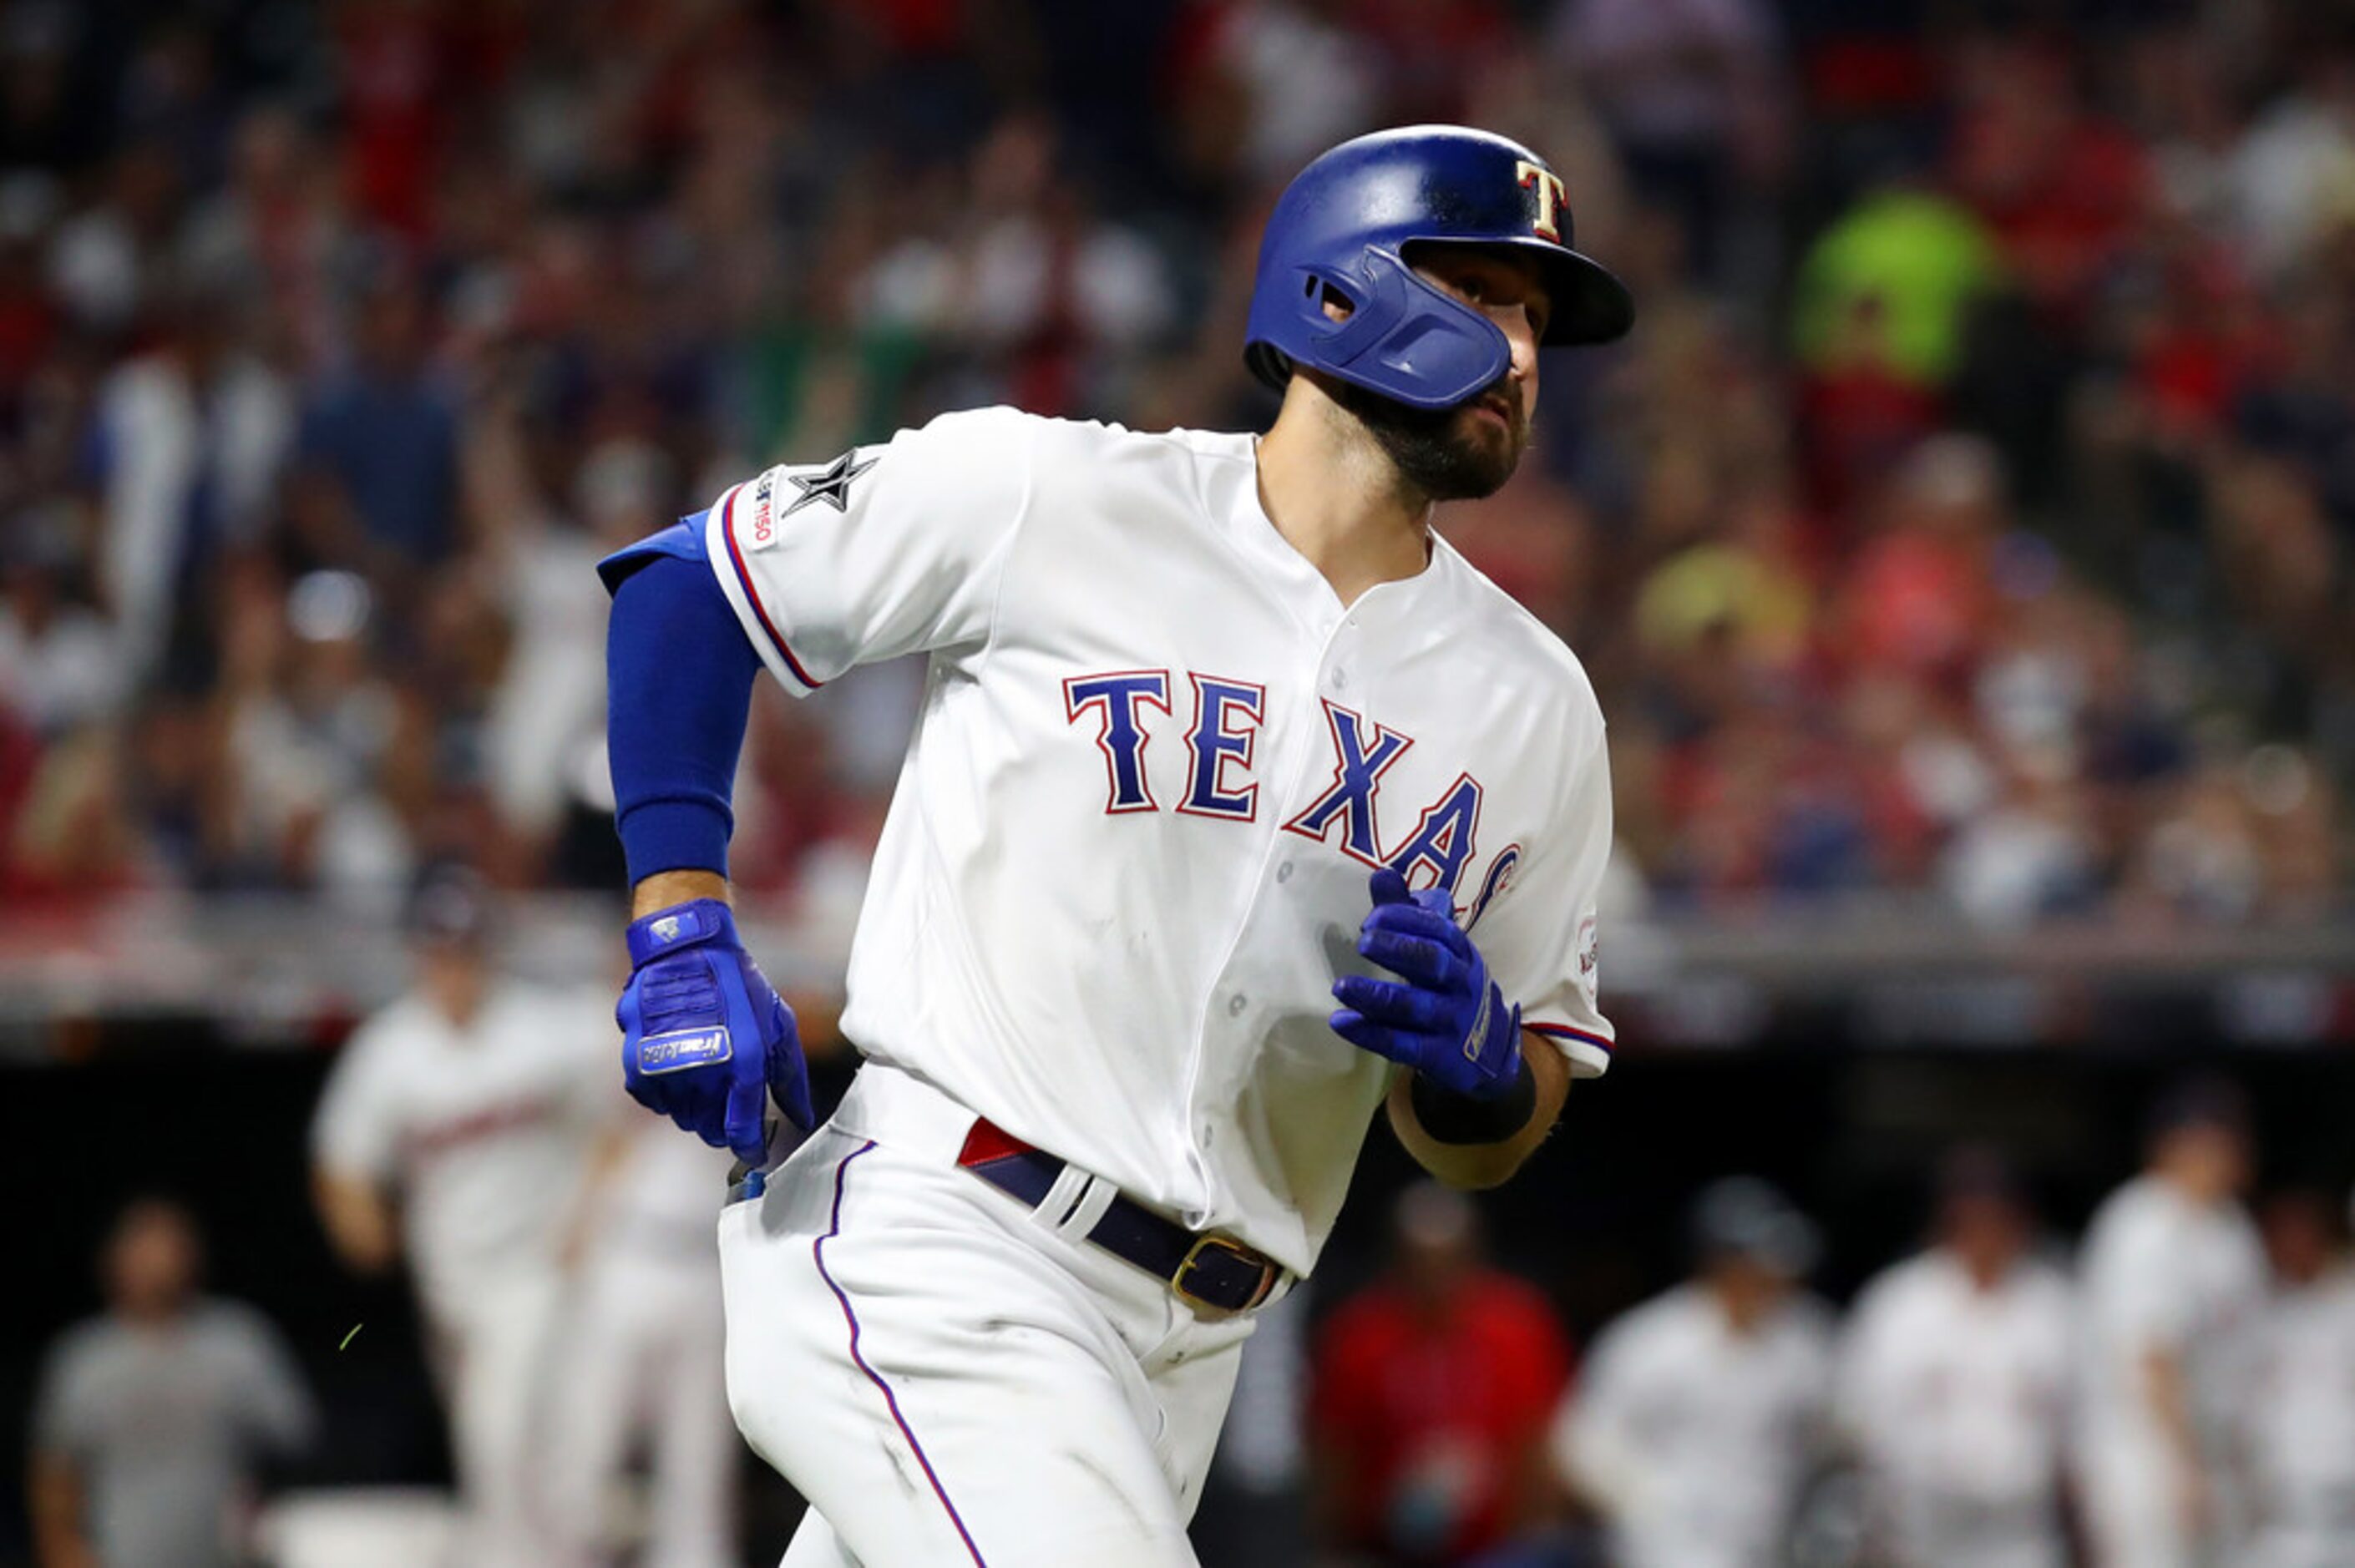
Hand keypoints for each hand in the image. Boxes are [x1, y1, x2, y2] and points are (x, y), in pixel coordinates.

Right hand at [617, 899, 815, 1163]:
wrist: (686, 951)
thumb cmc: (739, 988)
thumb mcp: (778, 1026)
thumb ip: (790, 1078)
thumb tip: (802, 1118)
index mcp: (744, 1064)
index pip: (743, 1132)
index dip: (749, 1148)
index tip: (753, 1151)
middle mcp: (704, 1071)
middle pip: (708, 1131)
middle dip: (720, 1125)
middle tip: (726, 1103)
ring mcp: (666, 1068)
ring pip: (681, 1117)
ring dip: (693, 1107)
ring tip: (702, 1074)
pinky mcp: (637, 1062)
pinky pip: (653, 1101)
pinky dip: (664, 1094)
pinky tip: (676, 1068)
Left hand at [1330, 867, 1520, 1098]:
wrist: (1490, 1053)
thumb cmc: (1451, 988)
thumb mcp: (1441, 950)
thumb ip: (1407, 913)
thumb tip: (1382, 874)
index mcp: (1460, 952)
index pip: (1438, 929)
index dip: (1406, 920)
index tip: (1372, 918)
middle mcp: (1460, 983)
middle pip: (1432, 961)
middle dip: (1398, 949)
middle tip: (1363, 942)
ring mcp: (1452, 1022)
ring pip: (1414, 1007)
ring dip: (1376, 996)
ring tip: (1340, 986)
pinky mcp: (1440, 1056)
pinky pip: (1403, 1045)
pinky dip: (1371, 1034)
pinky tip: (1342, 1023)